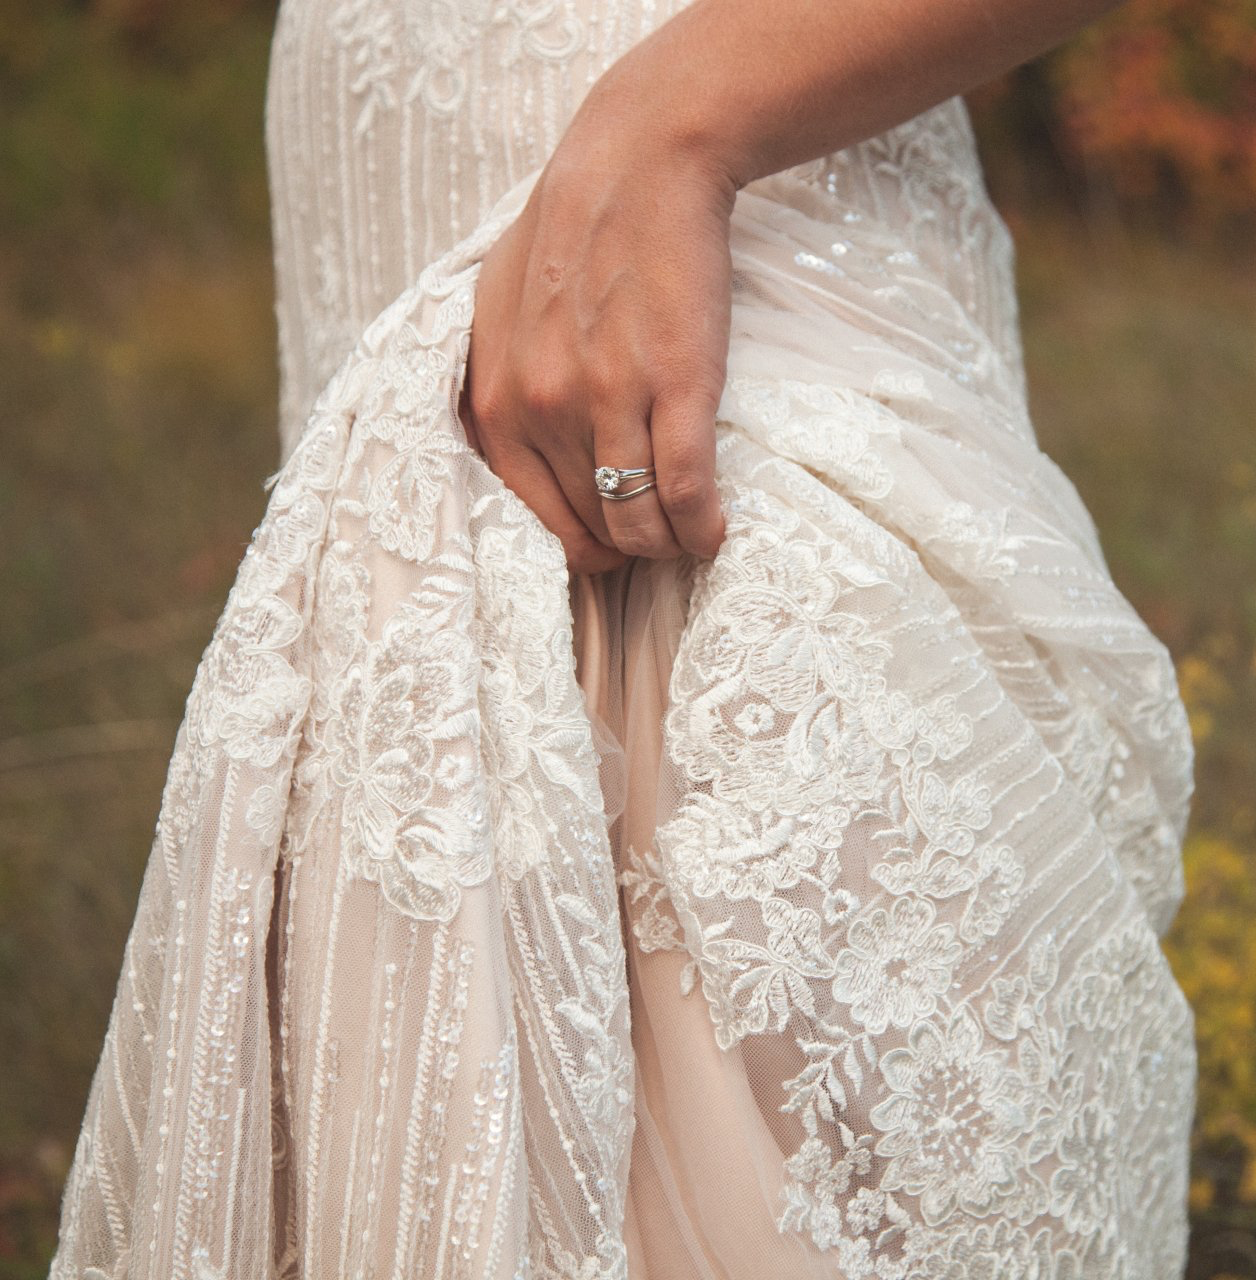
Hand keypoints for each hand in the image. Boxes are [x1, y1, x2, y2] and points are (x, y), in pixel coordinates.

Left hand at [456, 83, 735, 574]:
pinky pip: (687, 492)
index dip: (579, 544)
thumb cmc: (565, 234)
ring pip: (640, 522)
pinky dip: (702, 527)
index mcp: (496, 402)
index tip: (608, 537)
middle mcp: (546, 412)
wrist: (636, 165)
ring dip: (667, 543)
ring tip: (687, 532)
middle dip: (626, 545)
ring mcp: (611, 402)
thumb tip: (500, 450)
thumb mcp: (490, 311)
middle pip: (592, 528)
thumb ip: (491, 386)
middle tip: (653, 532)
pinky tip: (713, 530)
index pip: (533, 520)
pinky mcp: (677, 388)